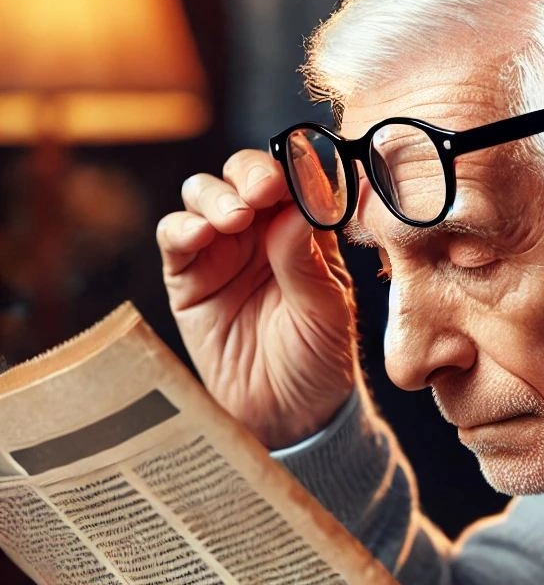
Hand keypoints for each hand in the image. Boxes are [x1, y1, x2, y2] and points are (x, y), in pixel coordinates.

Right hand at [157, 149, 356, 447]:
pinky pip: (174, 237)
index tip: (295, 174)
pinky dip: (181, 227)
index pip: (296, 182)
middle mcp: (262, 233)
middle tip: (262, 190)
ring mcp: (223, 251)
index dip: (293, 169)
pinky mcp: (188, 277)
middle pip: (245, 176)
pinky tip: (199, 235)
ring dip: (216, 196)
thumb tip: (298, 205)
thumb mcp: (326, 312)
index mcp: (306, 233)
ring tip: (234, 219)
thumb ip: (307, 260)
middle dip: (250, 174)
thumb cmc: (318, 361)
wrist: (287, 415)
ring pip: (205, 195)